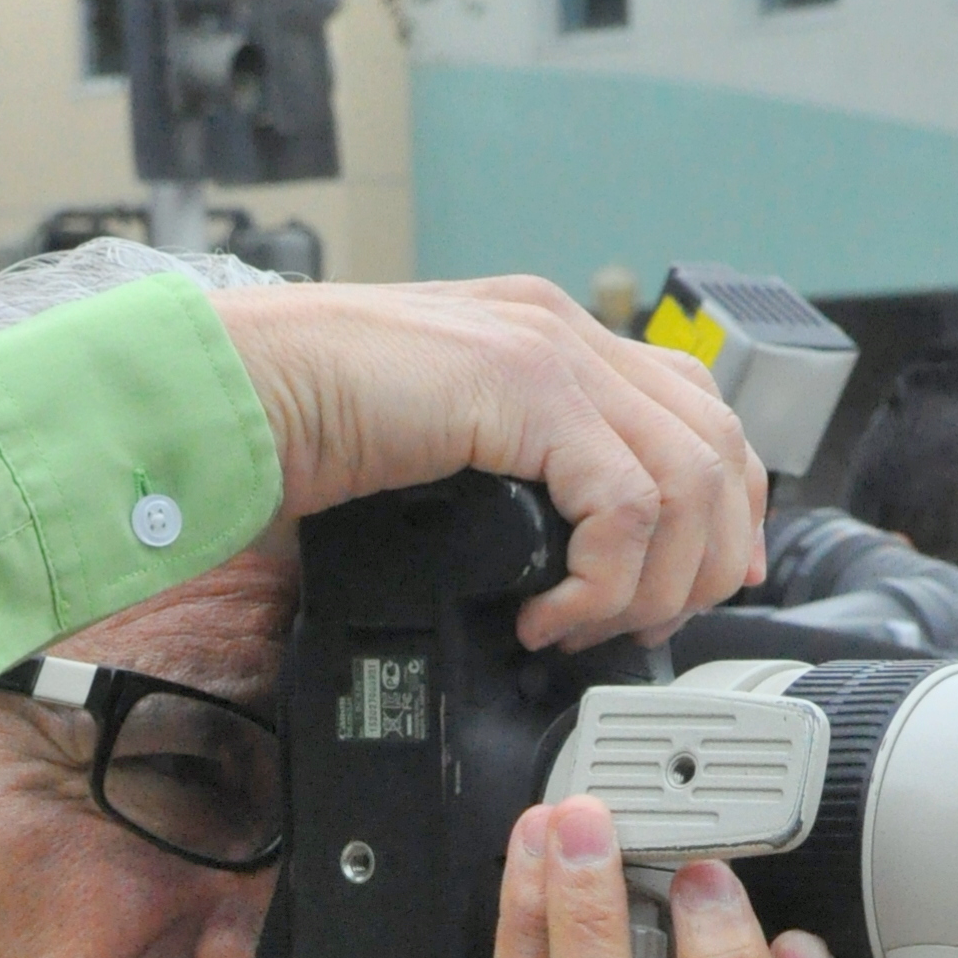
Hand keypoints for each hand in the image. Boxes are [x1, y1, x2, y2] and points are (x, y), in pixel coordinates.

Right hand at [211, 274, 763, 650]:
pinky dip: (601, 583)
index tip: (697, 584)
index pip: (694, 409)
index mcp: (548, 337)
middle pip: (715, 445)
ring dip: (651, 584)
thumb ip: (510, 477)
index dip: (722, 507)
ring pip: (687, 481)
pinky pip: (624, 506)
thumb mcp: (439, 454)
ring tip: (583, 628)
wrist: (235, 394)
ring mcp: (549, 349)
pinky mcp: (525, 388)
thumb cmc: (302, 430)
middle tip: (641, 628)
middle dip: (703, 559)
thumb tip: (563, 564)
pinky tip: (549, 615)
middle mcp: (562, 329)